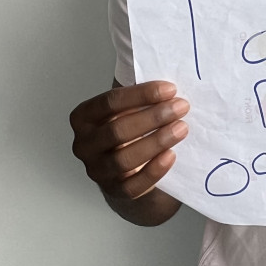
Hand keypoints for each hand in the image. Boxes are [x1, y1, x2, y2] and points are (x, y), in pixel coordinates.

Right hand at [70, 81, 189, 202]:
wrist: (131, 173)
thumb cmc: (130, 132)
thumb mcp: (128, 110)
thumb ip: (137, 95)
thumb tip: (163, 74)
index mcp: (83, 118)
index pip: (109, 103)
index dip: (141, 95)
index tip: (170, 89)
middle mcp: (84, 145)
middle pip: (116, 130)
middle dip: (152, 117)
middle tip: (181, 107)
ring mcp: (97, 171)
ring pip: (124, 158)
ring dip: (156, 141)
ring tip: (182, 129)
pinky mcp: (115, 192)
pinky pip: (133, 185)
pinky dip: (154, 170)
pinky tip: (171, 156)